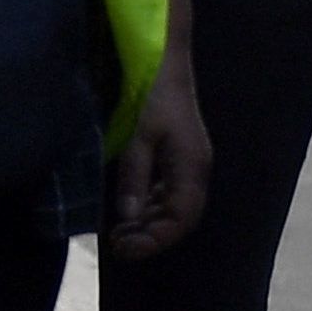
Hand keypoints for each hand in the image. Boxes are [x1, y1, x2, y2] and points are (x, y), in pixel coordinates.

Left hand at [103, 48, 214, 262]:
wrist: (166, 61)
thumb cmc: (153, 94)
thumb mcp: (140, 133)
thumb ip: (135, 175)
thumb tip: (128, 217)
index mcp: (191, 167)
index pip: (180, 219)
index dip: (155, 240)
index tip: (125, 249)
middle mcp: (195, 170)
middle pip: (179, 218)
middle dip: (150, 236)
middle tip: (117, 245)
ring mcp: (188, 164)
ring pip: (173, 208)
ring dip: (148, 224)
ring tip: (119, 234)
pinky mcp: (179, 158)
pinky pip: (168, 193)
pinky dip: (149, 207)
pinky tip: (129, 212)